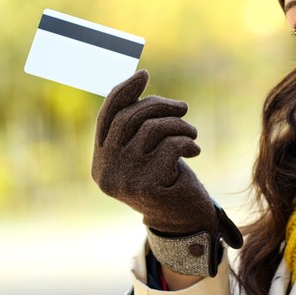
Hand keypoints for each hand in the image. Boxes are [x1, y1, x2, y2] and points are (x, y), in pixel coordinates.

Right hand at [92, 70, 241, 275]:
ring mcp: (124, 180)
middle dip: (159, 106)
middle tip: (183, 108)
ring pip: (152, 129)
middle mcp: (106, 172)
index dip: (124, 92)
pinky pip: (170, 146)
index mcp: (100, 162)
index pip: (107, 116)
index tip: (144, 75)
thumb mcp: (148, 150)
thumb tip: (139, 78)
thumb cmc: (167, 178)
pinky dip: (187, 142)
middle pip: (129, 118)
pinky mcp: (147, 186)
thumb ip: (137, 125)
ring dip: (178, 125)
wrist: (185, 220)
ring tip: (191, 133)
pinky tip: (195, 150)